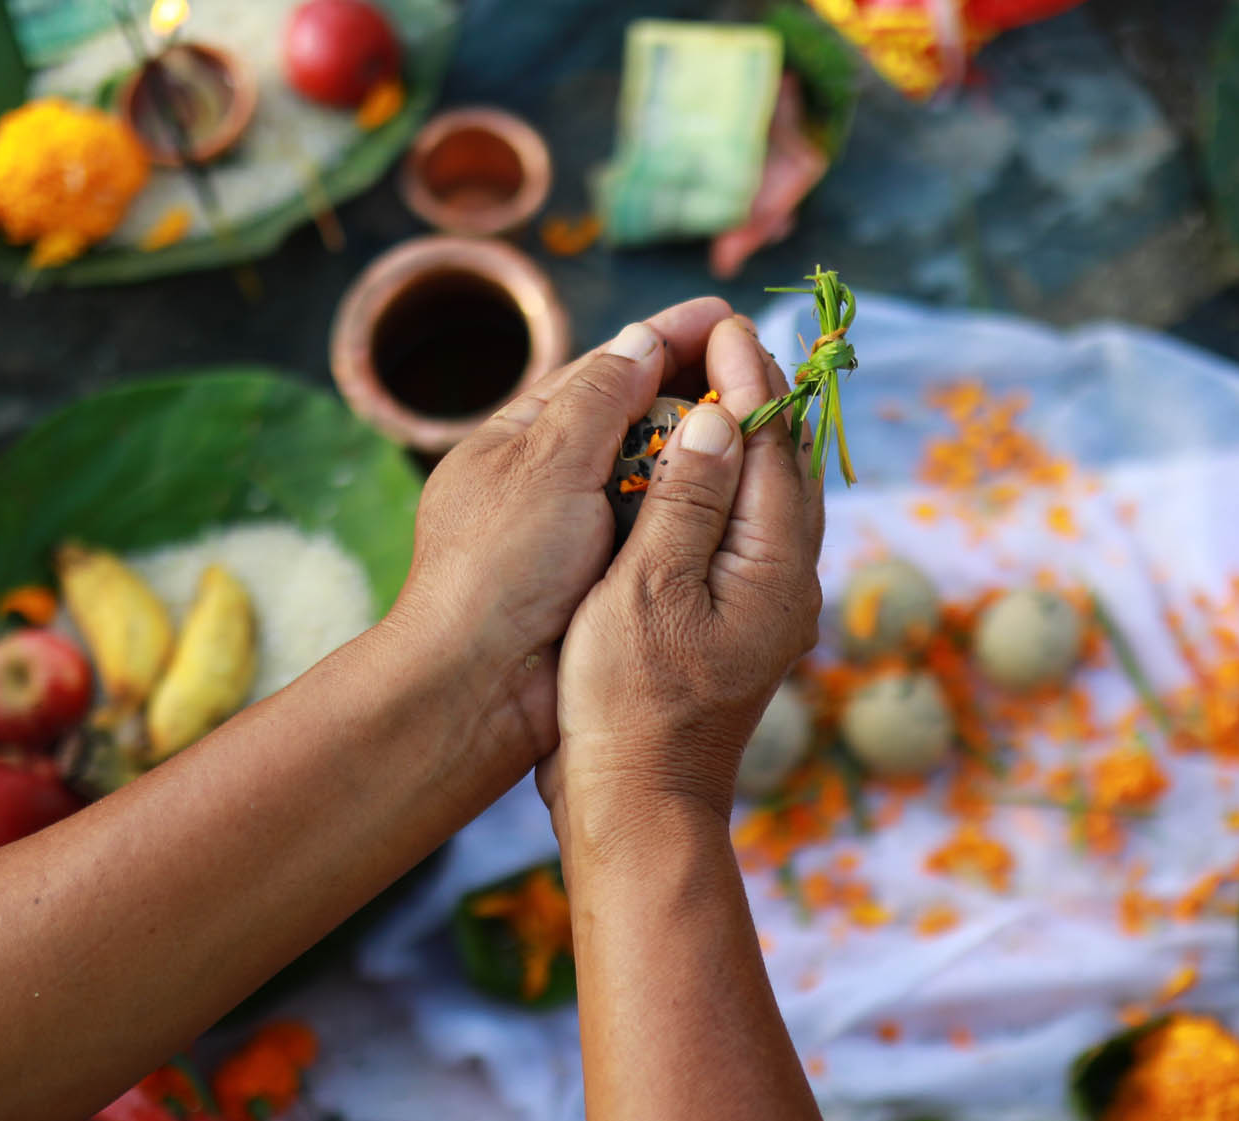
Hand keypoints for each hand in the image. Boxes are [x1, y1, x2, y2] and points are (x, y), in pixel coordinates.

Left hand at [390, 297, 734, 770]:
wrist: (478, 686)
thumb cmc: (497, 569)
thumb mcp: (545, 466)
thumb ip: (598, 401)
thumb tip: (643, 342)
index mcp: (521, 438)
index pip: (602, 369)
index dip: (665, 339)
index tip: (723, 316)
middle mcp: (549, 479)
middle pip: (632, 418)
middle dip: (691, 388)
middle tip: (757, 365)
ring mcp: (577, 533)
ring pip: (652, 476)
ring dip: (699, 450)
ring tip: (760, 424)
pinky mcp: (602, 581)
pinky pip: (659, 529)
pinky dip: (694, 508)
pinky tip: (737, 495)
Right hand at [540, 316, 822, 846]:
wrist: (638, 805)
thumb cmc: (629, 703)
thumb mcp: (646, 591)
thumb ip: (686, 502)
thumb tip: (719, 420)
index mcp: (776, 567)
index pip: (776, 446)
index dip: (750, 379)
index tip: (722, 325)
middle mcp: (791, 583)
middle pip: (790, 467)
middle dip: (759, 397)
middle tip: (720, 338)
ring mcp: (772, 608)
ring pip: (775, 499)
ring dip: (748, 439)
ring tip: (712, 386)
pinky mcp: (745, 626)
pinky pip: (751, 531)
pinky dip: (730, 486)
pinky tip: (696, 473)